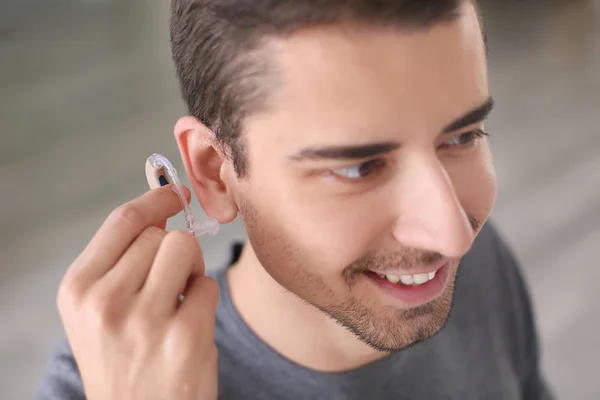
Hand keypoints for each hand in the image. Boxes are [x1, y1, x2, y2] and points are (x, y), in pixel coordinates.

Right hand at [57, 185, 218, 399]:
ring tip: (177, 301)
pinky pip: (209, 284)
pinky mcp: (185, 337)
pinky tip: (188, 327)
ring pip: (186, 248)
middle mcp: (104, 303)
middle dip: (172, 251)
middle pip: (160, 234)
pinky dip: (204, 298)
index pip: (122, 221)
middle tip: (166, 286)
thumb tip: (160, 209)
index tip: (174, 193)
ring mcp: (145, 320)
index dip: (155, 200)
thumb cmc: (122, 360)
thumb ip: (119, 262)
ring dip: (191, 269)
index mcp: (78, 290)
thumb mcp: (97, 311)